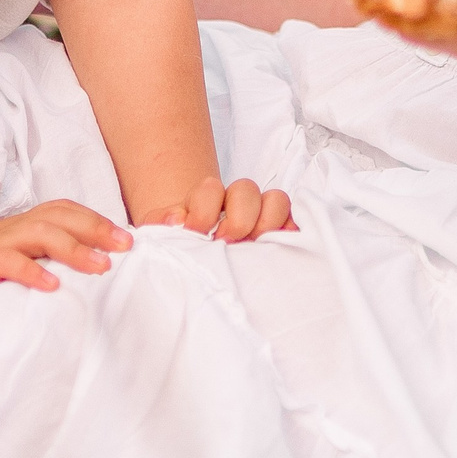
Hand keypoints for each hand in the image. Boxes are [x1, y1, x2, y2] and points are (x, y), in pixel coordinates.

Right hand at [0, 201, 132, 294]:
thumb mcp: (11, 254)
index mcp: (23, 224)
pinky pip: (8, 262)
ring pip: (41, 234)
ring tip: (101, 267)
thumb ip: (39, 253)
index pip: (65, 211)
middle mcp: (14, 227)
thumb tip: (82, 264)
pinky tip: (52, 285)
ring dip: (74, 249)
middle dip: (96, 228)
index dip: (97, 220)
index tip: (127, 239)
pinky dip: (32, 271)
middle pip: (61, 216)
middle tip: (125, 248)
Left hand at [140, 176, 297, 241]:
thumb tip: (177, 220)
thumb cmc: (181, 251)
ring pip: (277, 200)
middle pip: (247, 189)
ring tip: (253, 248)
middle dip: (238, 218)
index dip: (204, 210)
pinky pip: (295, 222)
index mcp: (206, 201)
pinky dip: (291, 231)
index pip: (210, 189)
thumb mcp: (162, 239)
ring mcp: (260, 217)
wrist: (196, 269)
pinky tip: (278, 248)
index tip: (197, 234)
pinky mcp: (278, 233)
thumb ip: (162, 225)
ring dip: (267, 222)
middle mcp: (235, 203)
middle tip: (227, 243)